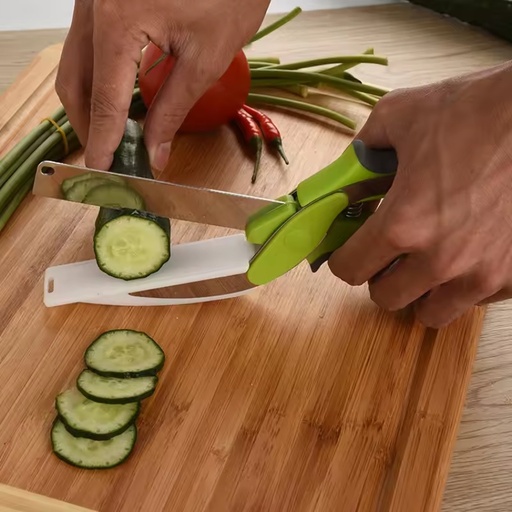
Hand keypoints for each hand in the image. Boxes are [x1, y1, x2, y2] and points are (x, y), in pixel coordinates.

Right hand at [55, 0, 269, 170]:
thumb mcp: (205, 60)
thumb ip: (172, 111)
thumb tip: (155, 154)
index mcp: (118, 20)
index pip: (104, 99)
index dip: (103, 141)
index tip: (102, 171)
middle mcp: (93, 5)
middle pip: (74, 81)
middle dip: (89, 126)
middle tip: (109, 158)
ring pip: (74, 64)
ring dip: (90, 105)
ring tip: (112, 137)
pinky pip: (86, 47)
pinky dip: (96, 80)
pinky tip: (115, 102)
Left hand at [328, 61, 511, 327]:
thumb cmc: (476, 111)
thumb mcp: (400, 114)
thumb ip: (364, 149)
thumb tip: (351, 169)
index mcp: (403, 224)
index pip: (349, 270)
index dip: (342, 258)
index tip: (348, 249)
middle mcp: (441, 259)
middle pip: (386, 298)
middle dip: (380, 275)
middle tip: (389, 251)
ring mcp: (481, 273)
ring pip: (430, 312)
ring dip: (420, 290)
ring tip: (426, 259)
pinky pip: (474, 301)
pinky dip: (462, 285)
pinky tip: (466, 253)